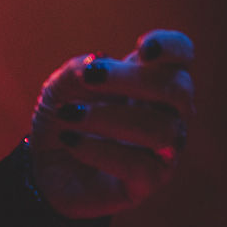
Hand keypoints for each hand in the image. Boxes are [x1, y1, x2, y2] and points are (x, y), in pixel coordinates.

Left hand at [30, 29, 193, 217]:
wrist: (45, 166)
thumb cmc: (63, 117)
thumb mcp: (60, 87)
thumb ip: (78, 71)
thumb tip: (98, 62)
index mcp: (150, 79)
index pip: (181, 55)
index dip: (171, 47)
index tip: (143, 48)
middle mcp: (168, 112)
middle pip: (179, 89)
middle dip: (132, 79)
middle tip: (90, 77)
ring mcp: (165, 147)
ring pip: (163, 129)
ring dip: (109, 117)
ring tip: (68, 114)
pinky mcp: (150, 180)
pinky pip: (141, 165)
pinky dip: (99, 149)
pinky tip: (70, 141)